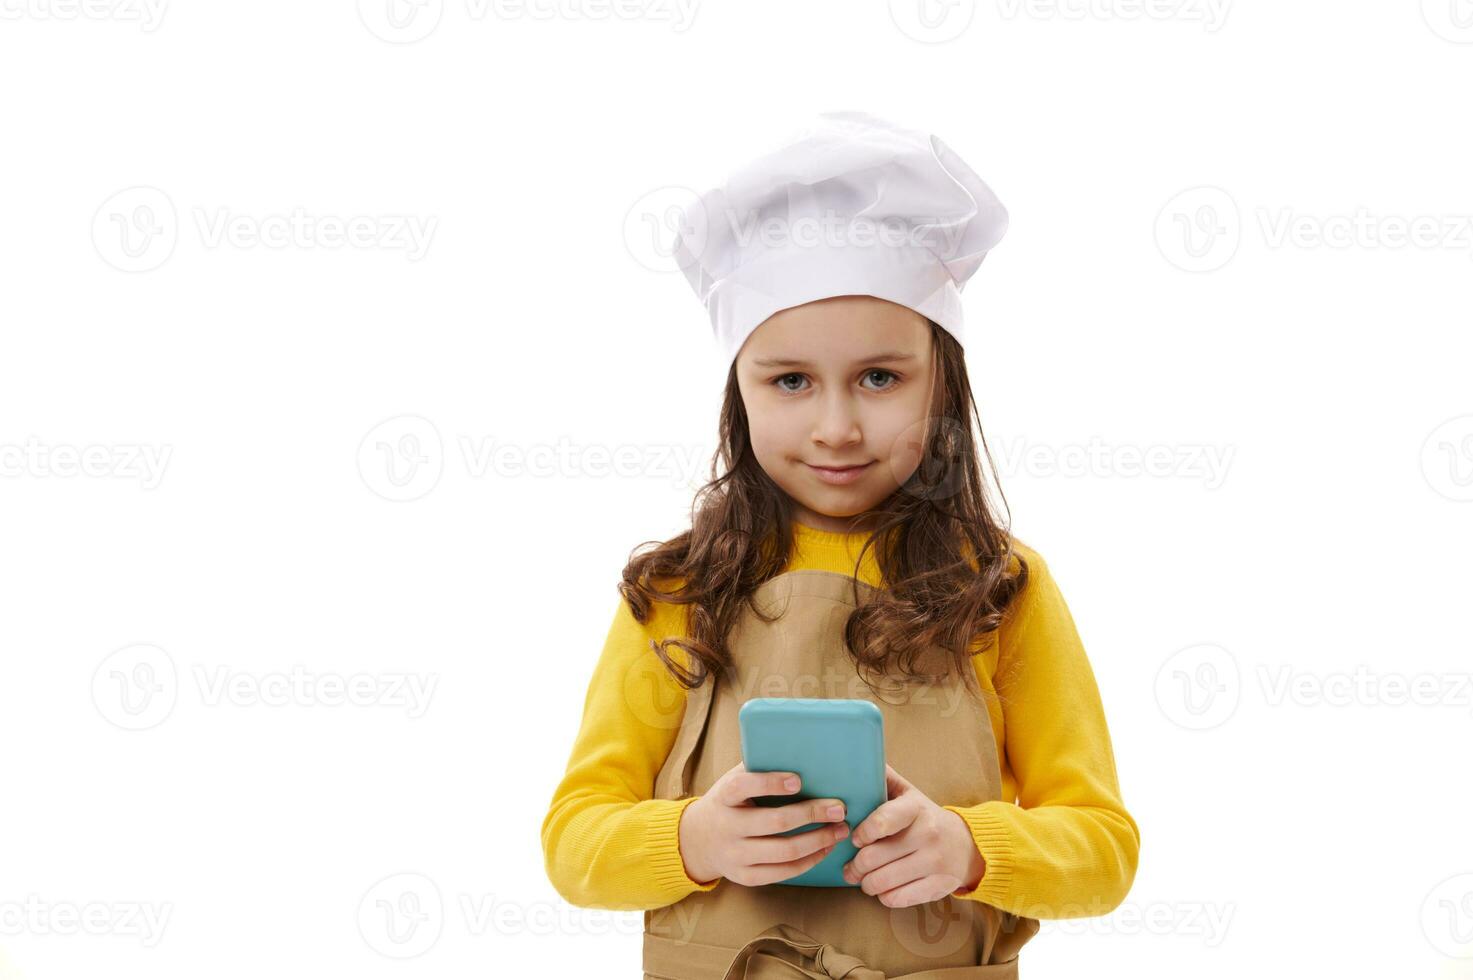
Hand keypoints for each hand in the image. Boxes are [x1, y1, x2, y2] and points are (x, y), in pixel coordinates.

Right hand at [677, 761, 850, 886]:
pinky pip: (783, 873)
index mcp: (724, 798)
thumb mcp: (732, 781)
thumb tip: (799, 748)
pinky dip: (809, 861)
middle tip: (838, 808)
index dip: (770, 783)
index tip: (798, 780)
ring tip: (840, 830)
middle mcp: (727, 828)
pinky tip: (825, 848)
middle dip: (811, 814)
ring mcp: (735, 856)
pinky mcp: (746, 877)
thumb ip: (758, 767)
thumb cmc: (727, 803)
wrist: (697, 841)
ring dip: (818, 840)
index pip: (742, 787)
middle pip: (774, 822)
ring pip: (784, 852)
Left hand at [841, 763, 985, 906]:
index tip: (855, 838)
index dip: (862, 832)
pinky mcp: (938, 887)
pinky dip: (883, 896)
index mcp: (916, 808)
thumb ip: (883, 778)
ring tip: (861, 879)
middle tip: (849, 867)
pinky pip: (898, 899)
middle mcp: (928, 834)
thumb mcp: (909, 793)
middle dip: (855, 866)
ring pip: (882, 882)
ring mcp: (934, 862)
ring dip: (865, 883)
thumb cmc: (925, 817)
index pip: (882, 821)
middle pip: (873, 857)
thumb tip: (855, 758)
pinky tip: (882, 889)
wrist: (968, 845)